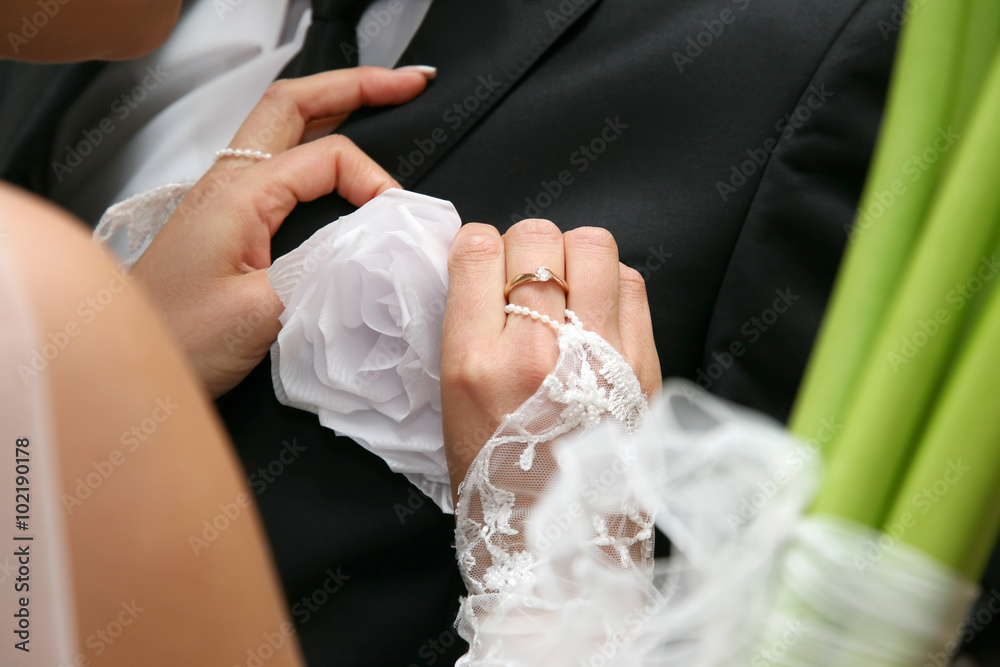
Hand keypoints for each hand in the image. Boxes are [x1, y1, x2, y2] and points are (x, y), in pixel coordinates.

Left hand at [131, 66, 434, 396]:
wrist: (125, 362)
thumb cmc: (180, 339)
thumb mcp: (262, 311)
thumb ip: (325, 270)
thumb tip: (375, 245)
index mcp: (240, 194)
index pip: (326, 157)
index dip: (373, 178)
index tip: (397, 219)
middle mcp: (230, 182)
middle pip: (295, 104)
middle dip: (357, 85)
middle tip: (409, 84)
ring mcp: (225, 196)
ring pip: (284, 126)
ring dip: (334, 106)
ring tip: (380, 103)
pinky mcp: (228, 220)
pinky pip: (278, 162)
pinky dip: (317, 144)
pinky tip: (337, 161)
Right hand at [441, 219, 660, 499]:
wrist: (560, 551)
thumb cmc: (497, 483)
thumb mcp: (452, 408)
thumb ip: (466, 332)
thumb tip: (484, 270)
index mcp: (476, 364)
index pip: (478, 250)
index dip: (479, 245)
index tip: (483, 262)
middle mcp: (539, 353)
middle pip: (536, 238)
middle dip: (525, 249)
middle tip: (527, 283)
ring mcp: (600, 357)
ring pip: (592, 245)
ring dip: (573, 257)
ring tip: (567, 291)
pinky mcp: (644, 366)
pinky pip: (632, 283)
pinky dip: (612, 285)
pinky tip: (598, 313)